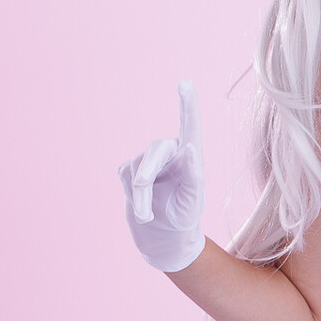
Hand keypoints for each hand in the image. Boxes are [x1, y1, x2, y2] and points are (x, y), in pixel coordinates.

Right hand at [118, 82, 206, 272]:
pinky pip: (126, 177)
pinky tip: (142, 209)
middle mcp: (170, 153)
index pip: (190, 127)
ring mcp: (148, 161)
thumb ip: (194, 175)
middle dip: (148, 171)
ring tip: (147, 215)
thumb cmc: (184, 217)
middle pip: (156, 150)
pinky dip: (132, 197)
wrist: (164, 237)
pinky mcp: (130, 171)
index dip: (187, 105)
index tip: (185, 84)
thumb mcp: (193, 201)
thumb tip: (190, 148)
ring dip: (141, 195)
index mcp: (191, 157)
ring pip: (138, 168)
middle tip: (142, 192)